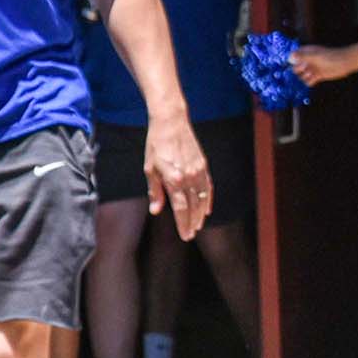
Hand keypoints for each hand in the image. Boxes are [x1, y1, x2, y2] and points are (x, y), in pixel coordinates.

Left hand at [143, 115, 213, 241]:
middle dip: (192, 222)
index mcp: (173, 179)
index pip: (180, 209)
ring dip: (200, 214)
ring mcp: (198, 171)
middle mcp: (188, 177)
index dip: (183, 224)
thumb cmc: (155, 145)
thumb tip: (156, 211)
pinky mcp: (203, 165)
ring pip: (202, 199)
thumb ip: (155, 191)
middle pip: (193, 207)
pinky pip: (208, 187)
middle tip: (190, 234)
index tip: (185, 236)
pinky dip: (208, 200)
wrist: (171, 122)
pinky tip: (206, 209)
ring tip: (197, 225)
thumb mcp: (149, 168)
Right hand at [287, 43, 346, 84]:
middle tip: (298, 73)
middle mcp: (308, 61)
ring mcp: (312, 68)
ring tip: (308, 76)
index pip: (293, 56)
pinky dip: (308, 82)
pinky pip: (308, 81)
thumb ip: (302, 57)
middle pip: (296, 67)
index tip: (288, 66)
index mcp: (306, 53)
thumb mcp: (315, 56)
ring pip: (302, 75)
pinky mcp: (317, 76)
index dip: (290, 61)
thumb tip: (289, 58)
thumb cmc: (330, 56)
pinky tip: (311, 82)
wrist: (345, 63)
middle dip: (296, 71)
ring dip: (303, 77)